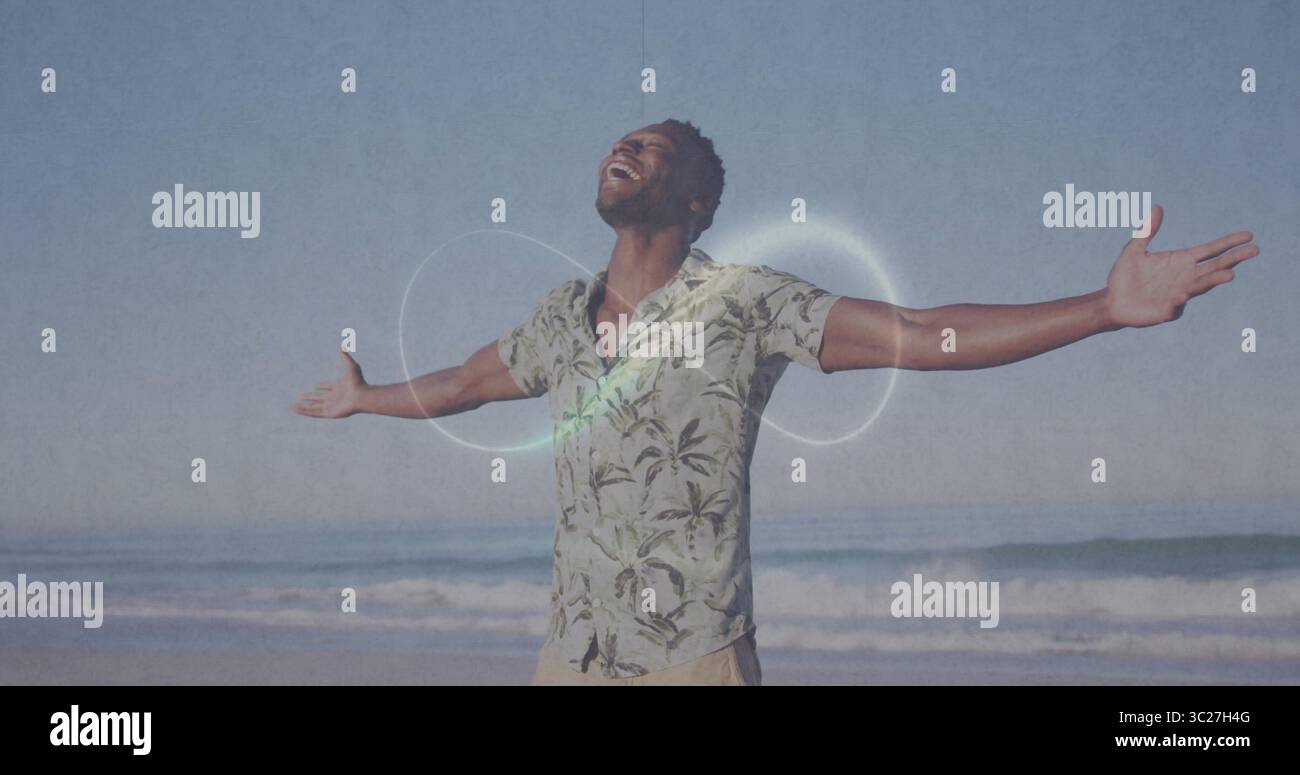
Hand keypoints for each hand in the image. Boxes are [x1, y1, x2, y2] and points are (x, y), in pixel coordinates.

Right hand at [292, 351, 366, 417]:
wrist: (361, 396)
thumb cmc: (358, 382)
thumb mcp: (352, 367)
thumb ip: (345, 357)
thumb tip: (342, 345)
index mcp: (339, 387)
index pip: (329, 386)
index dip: (323, 385)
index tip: (316, 386)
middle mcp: (335, 397)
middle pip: (320, 398)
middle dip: (310, 397)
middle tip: (301, 396)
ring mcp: (331, 406)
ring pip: (314, 407)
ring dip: (303, 407)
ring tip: (292, 406)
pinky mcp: (329, 413)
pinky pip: (314, 413)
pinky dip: (304, 411)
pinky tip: (295, 409)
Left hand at [1102, 205, 1258, 328]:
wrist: (1111, 302)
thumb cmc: (1125, 276)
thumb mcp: (1134, 250)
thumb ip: (1147, 231)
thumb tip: (1157, 206)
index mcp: (1181, 261)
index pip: (1210, 250)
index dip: (1228, 243)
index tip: (1248, 235)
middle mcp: (1185, 277)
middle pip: (1215, 267)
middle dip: (1234, 259)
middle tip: (1254, 250)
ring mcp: (1179, 295)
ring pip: (1201, 286)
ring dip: (1214, 280)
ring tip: (1230, 275)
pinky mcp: (1167, 311)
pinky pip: (1176, 306)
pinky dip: (1179, 302)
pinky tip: (1181, 296)